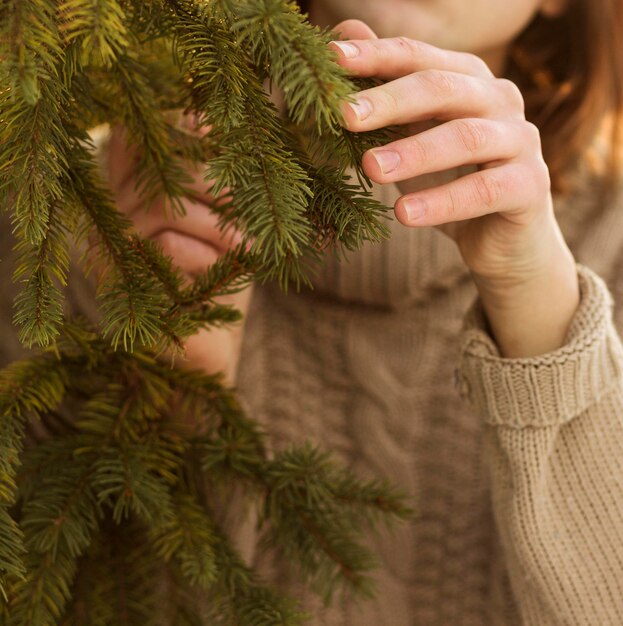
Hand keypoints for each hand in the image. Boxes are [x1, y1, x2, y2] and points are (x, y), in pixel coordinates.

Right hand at [106, 120, 252, 380]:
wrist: (211, 347)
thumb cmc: (221, 276)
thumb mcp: (225, 220)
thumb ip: (217, 178)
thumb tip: (219, 120)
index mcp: (131, 190)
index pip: (137, 136)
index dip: (183, 126)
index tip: (223, 133)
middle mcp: (110, 212)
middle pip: (158, 164)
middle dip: (217, 185)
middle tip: (248, 212)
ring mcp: (108, 247)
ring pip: (164, 206)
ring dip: (221, 228)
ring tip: (242, 249)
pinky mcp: (121, 282)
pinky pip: (167, 246)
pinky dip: (208, 259)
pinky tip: (216, 277)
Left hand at [329, 20, 579, 356]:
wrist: (499, 236)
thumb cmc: (449, 180)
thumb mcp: (411, 137)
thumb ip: (384, 93)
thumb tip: (345, 34)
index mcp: (468, 80)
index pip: (418, 57)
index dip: (377, 56)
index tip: (333, 60)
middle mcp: (499, 99)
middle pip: (443, 89)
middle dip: (391, 100)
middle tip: (346, 116)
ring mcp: (520, 140)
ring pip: (465, 138)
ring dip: (414, 153)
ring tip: (371, 168)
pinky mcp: (531, 185)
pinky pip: (484, 190)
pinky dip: (442, 203)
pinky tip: (404, 214)